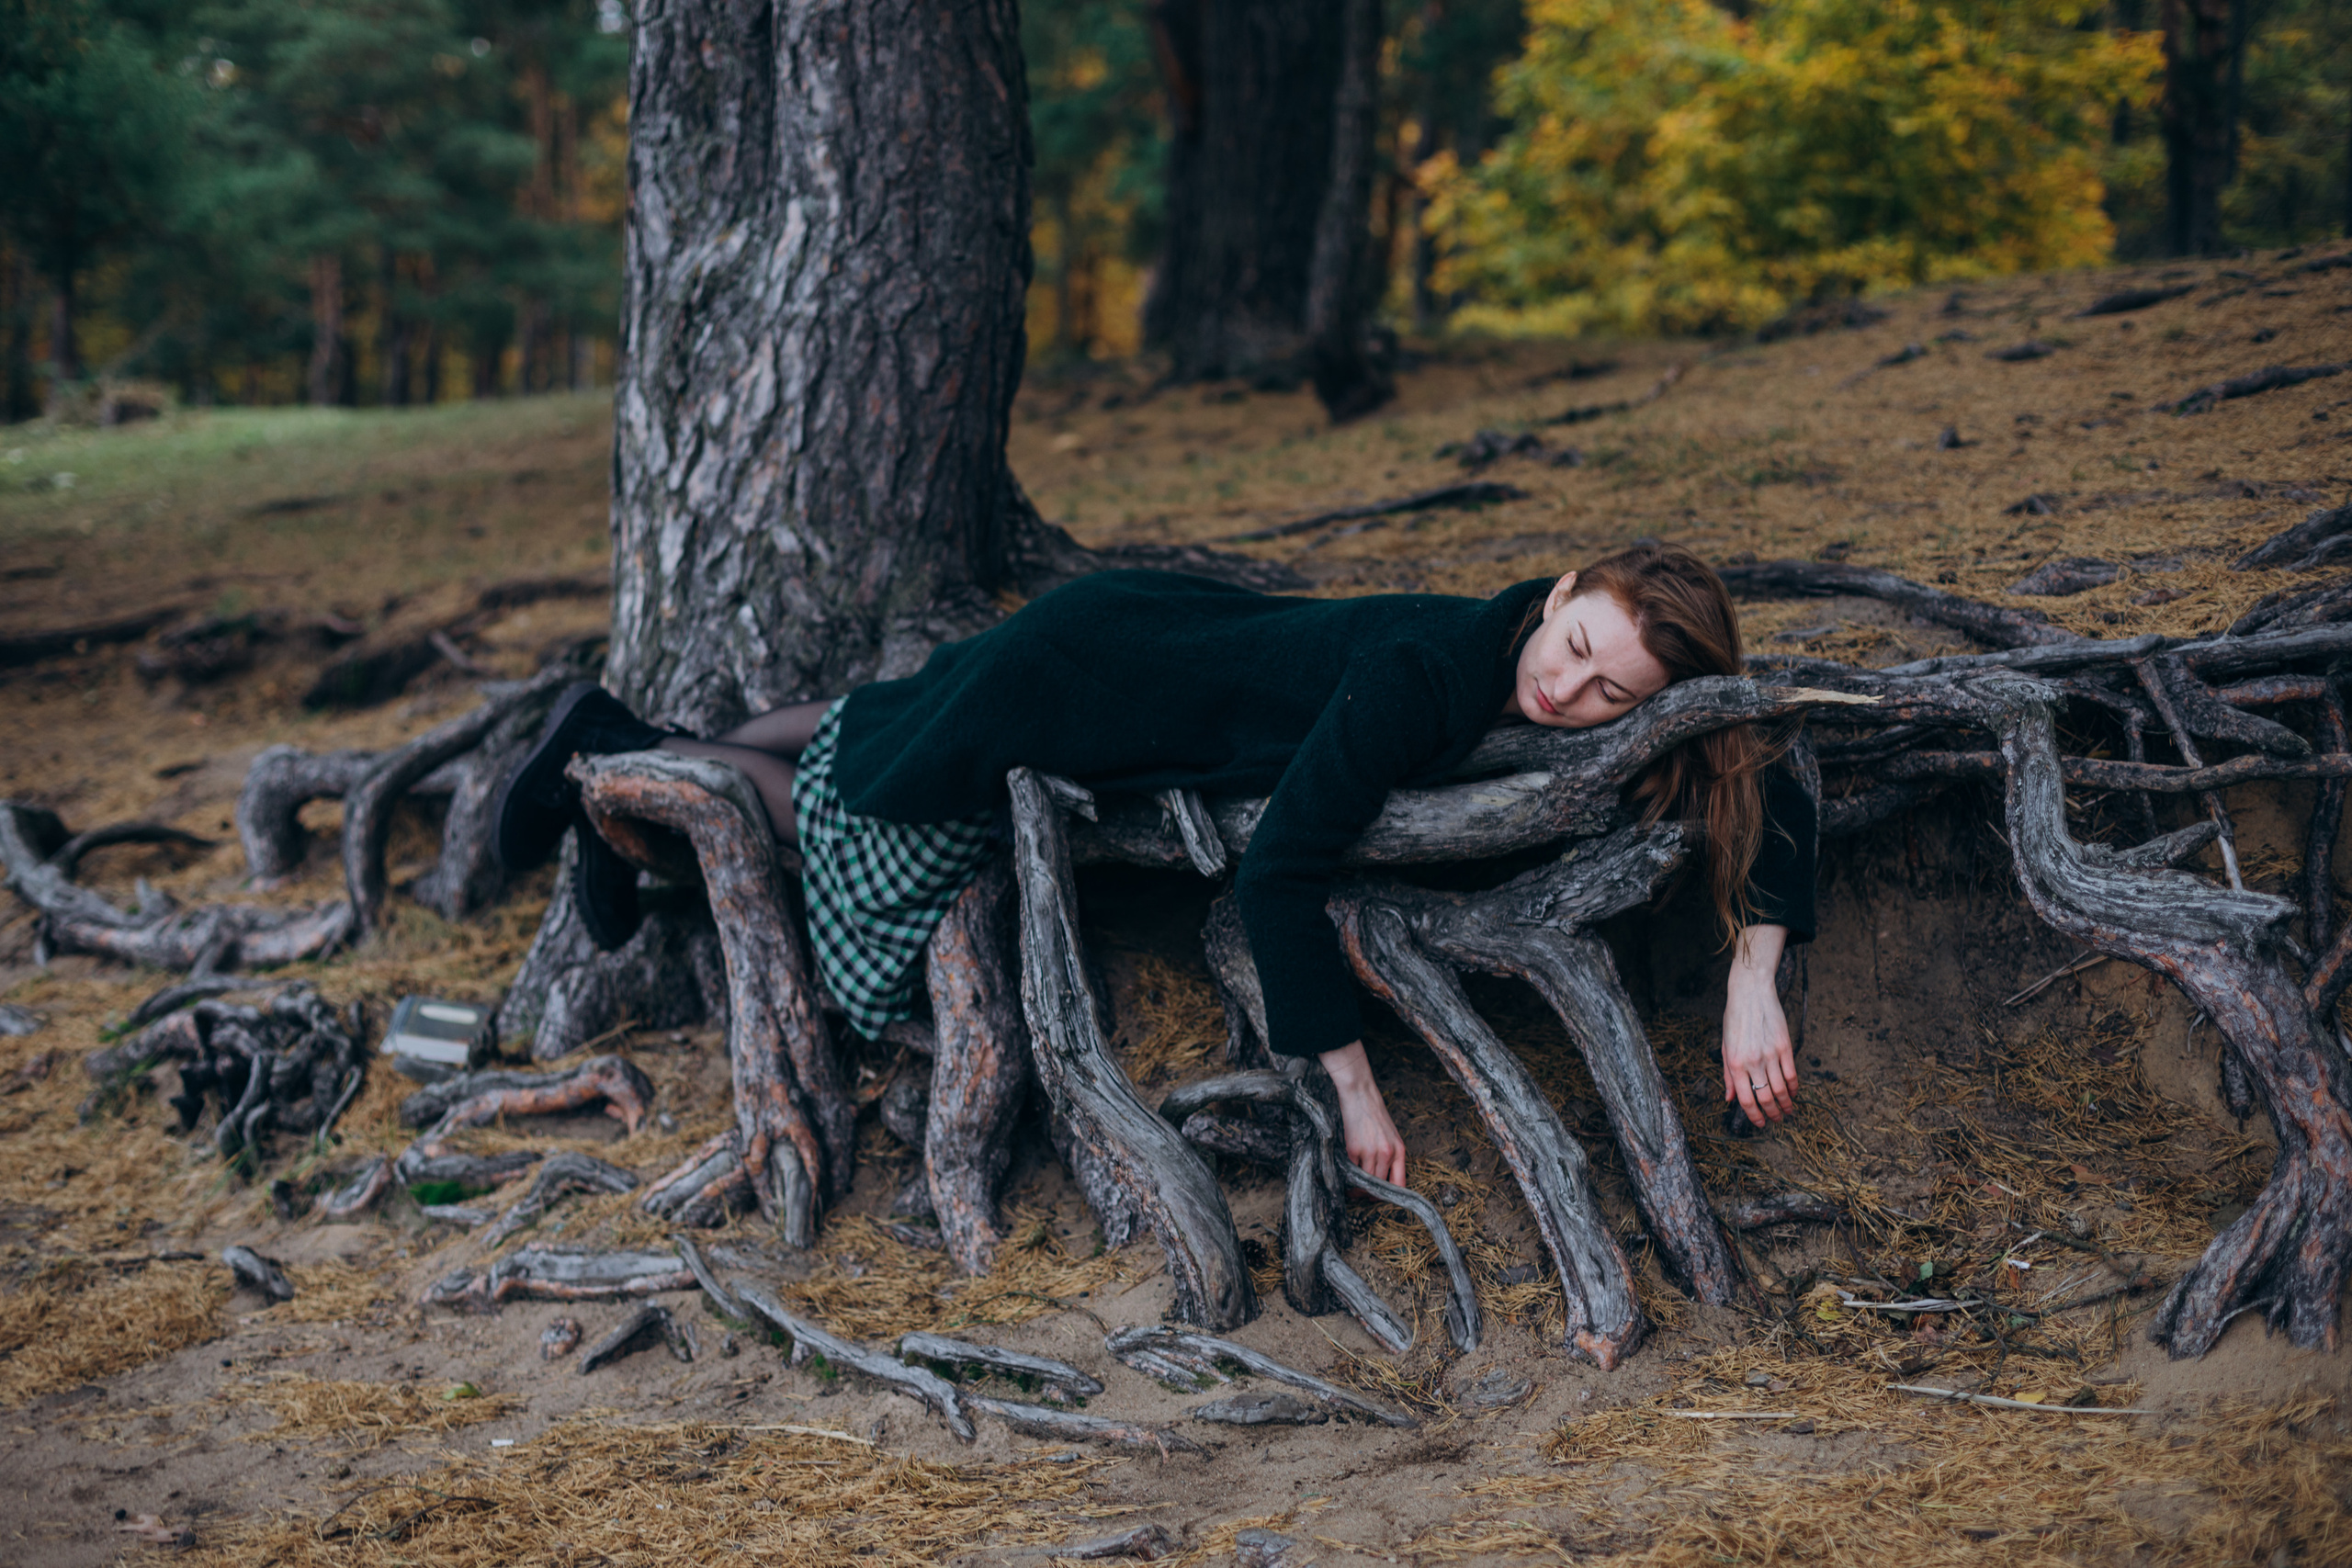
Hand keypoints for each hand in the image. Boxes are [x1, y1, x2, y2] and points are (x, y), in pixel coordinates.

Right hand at [1318, 1041, 1406, 1186]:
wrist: (1360, 1095)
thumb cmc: (1375, 1115)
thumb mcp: (1390, 1136)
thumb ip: (1390, 1157)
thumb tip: (1381, 1181)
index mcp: (1399, 1151)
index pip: (1399, 1184)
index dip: (1389, 1196)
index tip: (1381, 1198)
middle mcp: (1386, 1153)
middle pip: (1378, 1185)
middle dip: (1369, 1192)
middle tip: (1361, 1192)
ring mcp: (1369, 1152)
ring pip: (1364, 1180)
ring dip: (1357, 1185)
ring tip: (1352, 1184)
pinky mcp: (1353, 1149)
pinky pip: (1351, 1169)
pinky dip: (1348, 1172)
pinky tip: (1346, 1168)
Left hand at [1723, 924, 1796, 1125]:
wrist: (1751, 993)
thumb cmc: (1735, 1018)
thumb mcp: (1725, 1045)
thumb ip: (1728, 1075)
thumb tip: (1729, 1099)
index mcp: (1735, 1063)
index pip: (1745, 1098)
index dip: (1753, 1115)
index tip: (1760, 1123)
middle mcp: (1752, 1061)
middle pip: (1766, 1097)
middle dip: (1772, 1113)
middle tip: (1776, 1120)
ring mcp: (1770, 1054)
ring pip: (1781, 1089)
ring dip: (1785, 1104)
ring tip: (1787, 1111)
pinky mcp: (1785, 1046)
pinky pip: (1792, 1074)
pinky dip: (1794, 1088)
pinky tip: (1793, 1094)